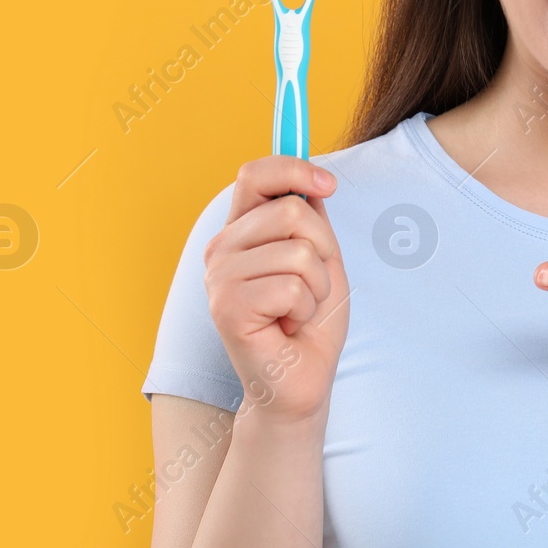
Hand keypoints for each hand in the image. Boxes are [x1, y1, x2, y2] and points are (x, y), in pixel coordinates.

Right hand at [204, 156, 350, 424]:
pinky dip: (305, 310)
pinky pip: (291, 287)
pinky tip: (287, 328)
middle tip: (311, 285)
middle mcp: (222, 249)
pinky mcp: (226, 308)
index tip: (329, 184)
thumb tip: (312, 178)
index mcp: (241, 230)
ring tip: (298, 310)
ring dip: (316, 287)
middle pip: (290, 210)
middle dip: (323, 248)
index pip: (255, 174)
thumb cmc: (311, 320)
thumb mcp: (321, 257)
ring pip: (298, 252)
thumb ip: (311, 218)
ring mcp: (219, 278)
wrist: (301, 380)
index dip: (294, 167)